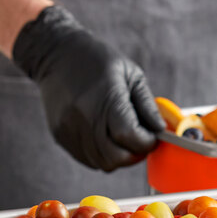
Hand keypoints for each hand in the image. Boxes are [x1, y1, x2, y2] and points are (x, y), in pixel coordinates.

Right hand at [13, 5, 164, 171]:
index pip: (130, 135)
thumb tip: (161, 129)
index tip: (152, 136)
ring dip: (119, 157)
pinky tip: (106, 138)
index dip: (146, 141)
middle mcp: (85, 117)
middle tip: (140, 141)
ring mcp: (71, 129)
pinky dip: (103, 155)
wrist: (55, 54)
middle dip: (135, 154)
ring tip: (123, 139)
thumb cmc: (97, 61)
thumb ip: (147, 105)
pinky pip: (89, 160)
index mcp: (106, 98)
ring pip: (103, 163)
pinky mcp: (62, 136)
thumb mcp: (130, 74)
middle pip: (117, 156)